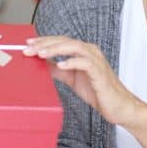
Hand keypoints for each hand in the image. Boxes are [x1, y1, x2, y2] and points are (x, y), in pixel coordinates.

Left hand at [24, 36, 146, 126]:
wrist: (117, 106)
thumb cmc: (98, 91)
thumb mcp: (72, 79)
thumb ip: (58, 71)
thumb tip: (41, 65)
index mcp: (83, 52)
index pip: (61, 41)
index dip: (44, 41)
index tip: (28, 43)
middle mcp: (90, 52)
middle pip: (65, 41)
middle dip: (45, 44)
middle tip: (28, 49)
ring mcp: (96, 60)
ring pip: (74, 48)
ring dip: (56, 49)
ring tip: (41, 54)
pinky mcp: (100, 72)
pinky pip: (86, 63)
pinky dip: (72, 62)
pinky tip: (61, 65)